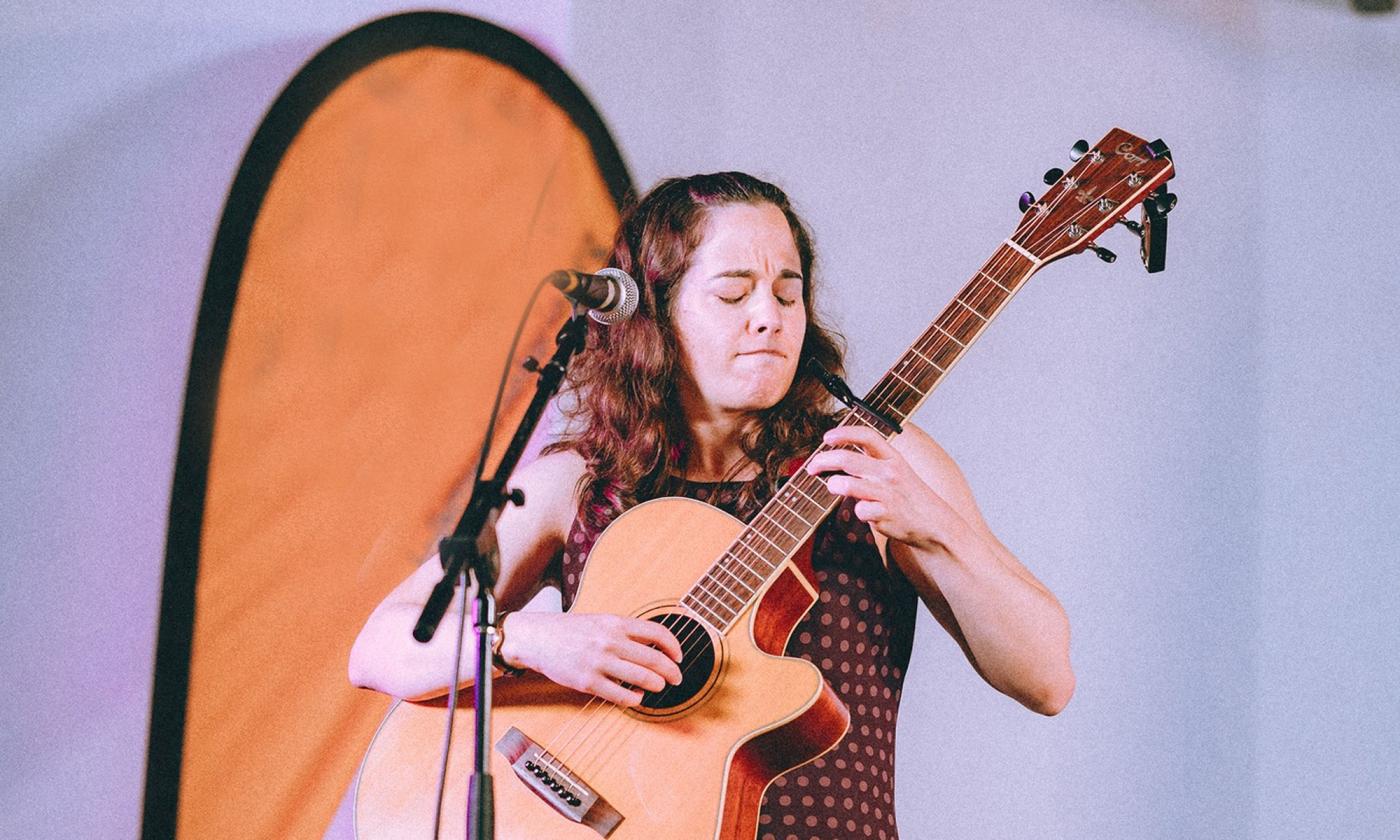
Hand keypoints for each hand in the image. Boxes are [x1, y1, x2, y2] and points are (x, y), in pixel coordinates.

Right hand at [501, 611, 683, 706]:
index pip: (657, 633)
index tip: (678, 657)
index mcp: (616, 623)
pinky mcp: (588, 682)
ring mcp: (600, 662)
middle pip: (655, 659)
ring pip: (642, 678)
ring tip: (658, 687)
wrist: (538, 638)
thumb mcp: (601, 621)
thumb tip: (655, 645)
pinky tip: (637, 697)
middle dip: (671, 672)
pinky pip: (621, 695)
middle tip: (676, 678)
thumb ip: (626, 631)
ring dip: (656, 685)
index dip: (674, 647)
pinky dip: (635, 698)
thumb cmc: (571, 631)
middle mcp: (610, 641)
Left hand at [805, 424, 957, 549]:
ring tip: (833, 486)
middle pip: (847, 459)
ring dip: (833, 485)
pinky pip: (859, 511)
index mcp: (893, 458)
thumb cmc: (908, 495)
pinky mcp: (885, 514)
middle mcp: (889, 472)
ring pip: (847, 485)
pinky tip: (866, 512)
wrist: (934, 522)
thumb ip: (870, 463)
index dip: (845, 433)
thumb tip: (834, 459)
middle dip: (823, 461)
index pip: (867, 436)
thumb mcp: (896, 471)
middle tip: (812, 467)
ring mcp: (887, 494)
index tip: (827, 437)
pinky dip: (858, 512)